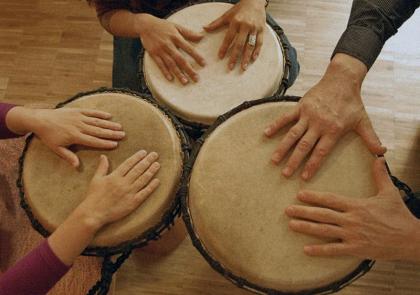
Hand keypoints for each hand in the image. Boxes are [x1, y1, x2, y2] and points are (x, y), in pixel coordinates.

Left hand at [6, 107, 124, 166]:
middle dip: (111, 133)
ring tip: (120, 126)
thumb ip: (68, 156)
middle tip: (123, 135)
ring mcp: (79, 118)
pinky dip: (100, 113)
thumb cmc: (48, 136)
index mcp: (75, 137)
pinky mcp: (77, 111)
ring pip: (97, 121)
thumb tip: (77, 166)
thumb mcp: (56, 149)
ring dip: (109, 124)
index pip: (93, 141)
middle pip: (98, 131)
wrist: (40, 120)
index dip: (105, 143)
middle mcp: (79, 126)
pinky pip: (91, 112)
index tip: (115, 145)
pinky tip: (109, 115)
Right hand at [48, 150, 159, 265]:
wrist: (94, 213)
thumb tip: (103, 156)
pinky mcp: (133, 202)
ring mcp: (129, 192)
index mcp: (115, 176)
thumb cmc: (93, 196)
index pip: (129, 164)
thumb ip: (102, 167)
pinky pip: (144, 193)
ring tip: (157, 164)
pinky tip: (157, 181)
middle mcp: (123, 183)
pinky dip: (152, 186)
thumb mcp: (96, 179)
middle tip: (155, 154)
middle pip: (138, 169)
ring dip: (151, 171)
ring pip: (143, 179)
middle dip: (147, 161)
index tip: (144, 152)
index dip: (137, 157)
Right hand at [137, 14, 205, 83]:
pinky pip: (160, 64)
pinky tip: (170, 79)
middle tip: (196, 78)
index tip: (204, 64)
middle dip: (189, 69)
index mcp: (176, 37)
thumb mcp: (176, 26)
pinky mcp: (153, 54)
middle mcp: (168, 45)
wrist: (145, 25)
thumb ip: (189, 33)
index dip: (196, 56)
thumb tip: (202, 36)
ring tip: (185, 82)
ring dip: (178, 73)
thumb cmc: (163, 26)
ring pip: (171, 64)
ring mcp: (160, 50)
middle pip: (180, 59)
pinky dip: (165, 72)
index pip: (188, 48)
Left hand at [204, 0, 265, 70]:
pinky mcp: (261, 30)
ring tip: (243, 67)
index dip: (224, 47)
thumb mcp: (227, 15)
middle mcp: (245, 26)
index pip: (229, 37)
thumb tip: (204, 28)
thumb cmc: (240, 9)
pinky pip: (260, 42)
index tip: (220, 57)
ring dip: (247, 57)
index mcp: (236, 22)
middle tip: (231, 67)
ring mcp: (254, 28)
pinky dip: (257, 51)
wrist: (255, 1)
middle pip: (239, 44)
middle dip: (235, 56)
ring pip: (250, 45)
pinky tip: (253, 59)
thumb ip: (216, 23)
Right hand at [264, 54, 385, 179]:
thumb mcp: (363, 121)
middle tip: (285, 174)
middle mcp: (319, 124)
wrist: (342, 79)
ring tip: (274, 160)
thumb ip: (370, 138)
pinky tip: (266, 134)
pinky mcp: (300, 106)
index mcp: (333, 130)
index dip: (312, 165)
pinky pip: (286, 117)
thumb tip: (382, 153)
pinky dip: (275, 125)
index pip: (321, 152)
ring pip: (293, 134)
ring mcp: (308, 115)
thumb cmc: (352, 102)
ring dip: (283, 148)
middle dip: (294, 161)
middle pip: (304, 146)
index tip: (303, 177)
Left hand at [285, 158, 419, 261]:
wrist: (411, 239)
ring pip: (324, 231)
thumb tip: (378, 157)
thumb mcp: (389, 192)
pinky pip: (335, 250)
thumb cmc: (399, 216)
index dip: (314, 197)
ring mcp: (353, 235)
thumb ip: (380, 175)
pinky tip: (306, 249)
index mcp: (357, 205)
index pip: (331, 199)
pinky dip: (320, 250)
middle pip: (323, 215)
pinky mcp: (356, 249)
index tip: (300, 194)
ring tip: (291, 224)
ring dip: (306, 228)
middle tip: (287, 210)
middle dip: (303, 212)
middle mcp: (352, 220)